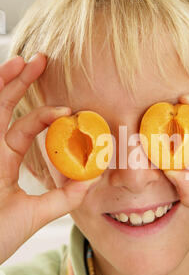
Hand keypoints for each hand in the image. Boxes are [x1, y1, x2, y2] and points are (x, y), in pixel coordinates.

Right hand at [0, 54, 99, 263]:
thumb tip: (93, 179)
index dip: (46, 114)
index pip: (25, 126)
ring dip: (2, 83)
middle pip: (3, 107)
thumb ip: (63, 198)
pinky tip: (0, 81)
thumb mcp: (36, 214)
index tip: (69, 110)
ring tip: (20, 60)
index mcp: (4, 160)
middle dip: (20, 82)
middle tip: (41, 60)